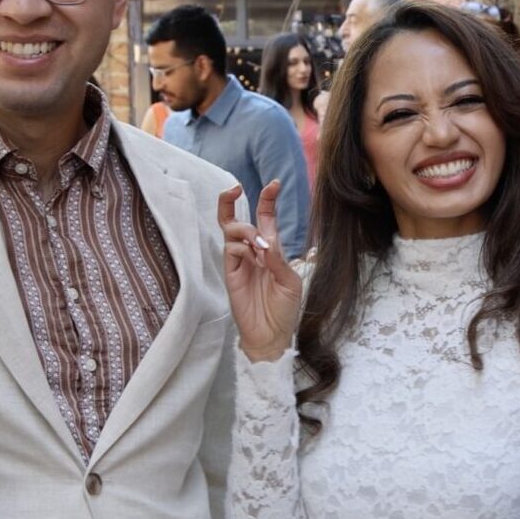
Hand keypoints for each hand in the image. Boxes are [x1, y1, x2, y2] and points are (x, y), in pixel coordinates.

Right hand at [217, 181, 302, 362]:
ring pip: (232, 231)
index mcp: (272, 250)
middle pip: (236, 219)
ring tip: (260, 245)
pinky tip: (254, 257)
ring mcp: (240, 261)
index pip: (266, 218)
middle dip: (231, 200)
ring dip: (246, 230)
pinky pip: (230, 250)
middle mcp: (253, 251)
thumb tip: (264, 241)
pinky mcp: (231, 273)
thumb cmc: (284, 309)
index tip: (274, 183)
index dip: (267, 200)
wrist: (271, 334)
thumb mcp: (289, 282)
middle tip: (236, 188)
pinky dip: (241, 247)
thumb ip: (278, 259)